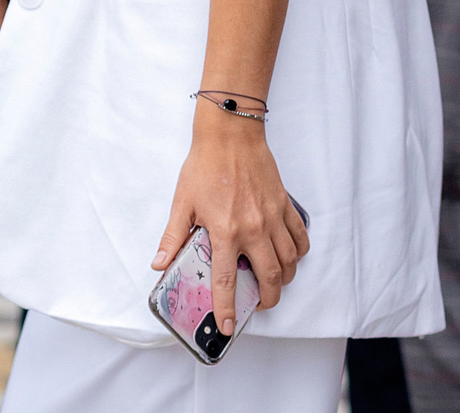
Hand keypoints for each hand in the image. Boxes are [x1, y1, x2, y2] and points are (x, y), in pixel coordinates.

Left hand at [152, 110, 307, 334]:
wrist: (230, 134)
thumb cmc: (205, 166)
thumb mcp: (182, 203)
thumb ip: (173, 237)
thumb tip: (159, 263)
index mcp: (225, 231)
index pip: (226, 280)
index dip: (226, 308)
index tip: (227, 326)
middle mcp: (253, 229)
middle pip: (270, 278)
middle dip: (267, 299)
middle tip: (259, 304)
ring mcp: (273, 218)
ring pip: (289, 261)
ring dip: (284, 278)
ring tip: (273, 283)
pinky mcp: (285, 205)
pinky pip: (300, 237)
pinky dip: (298, 252)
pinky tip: (288, 255)